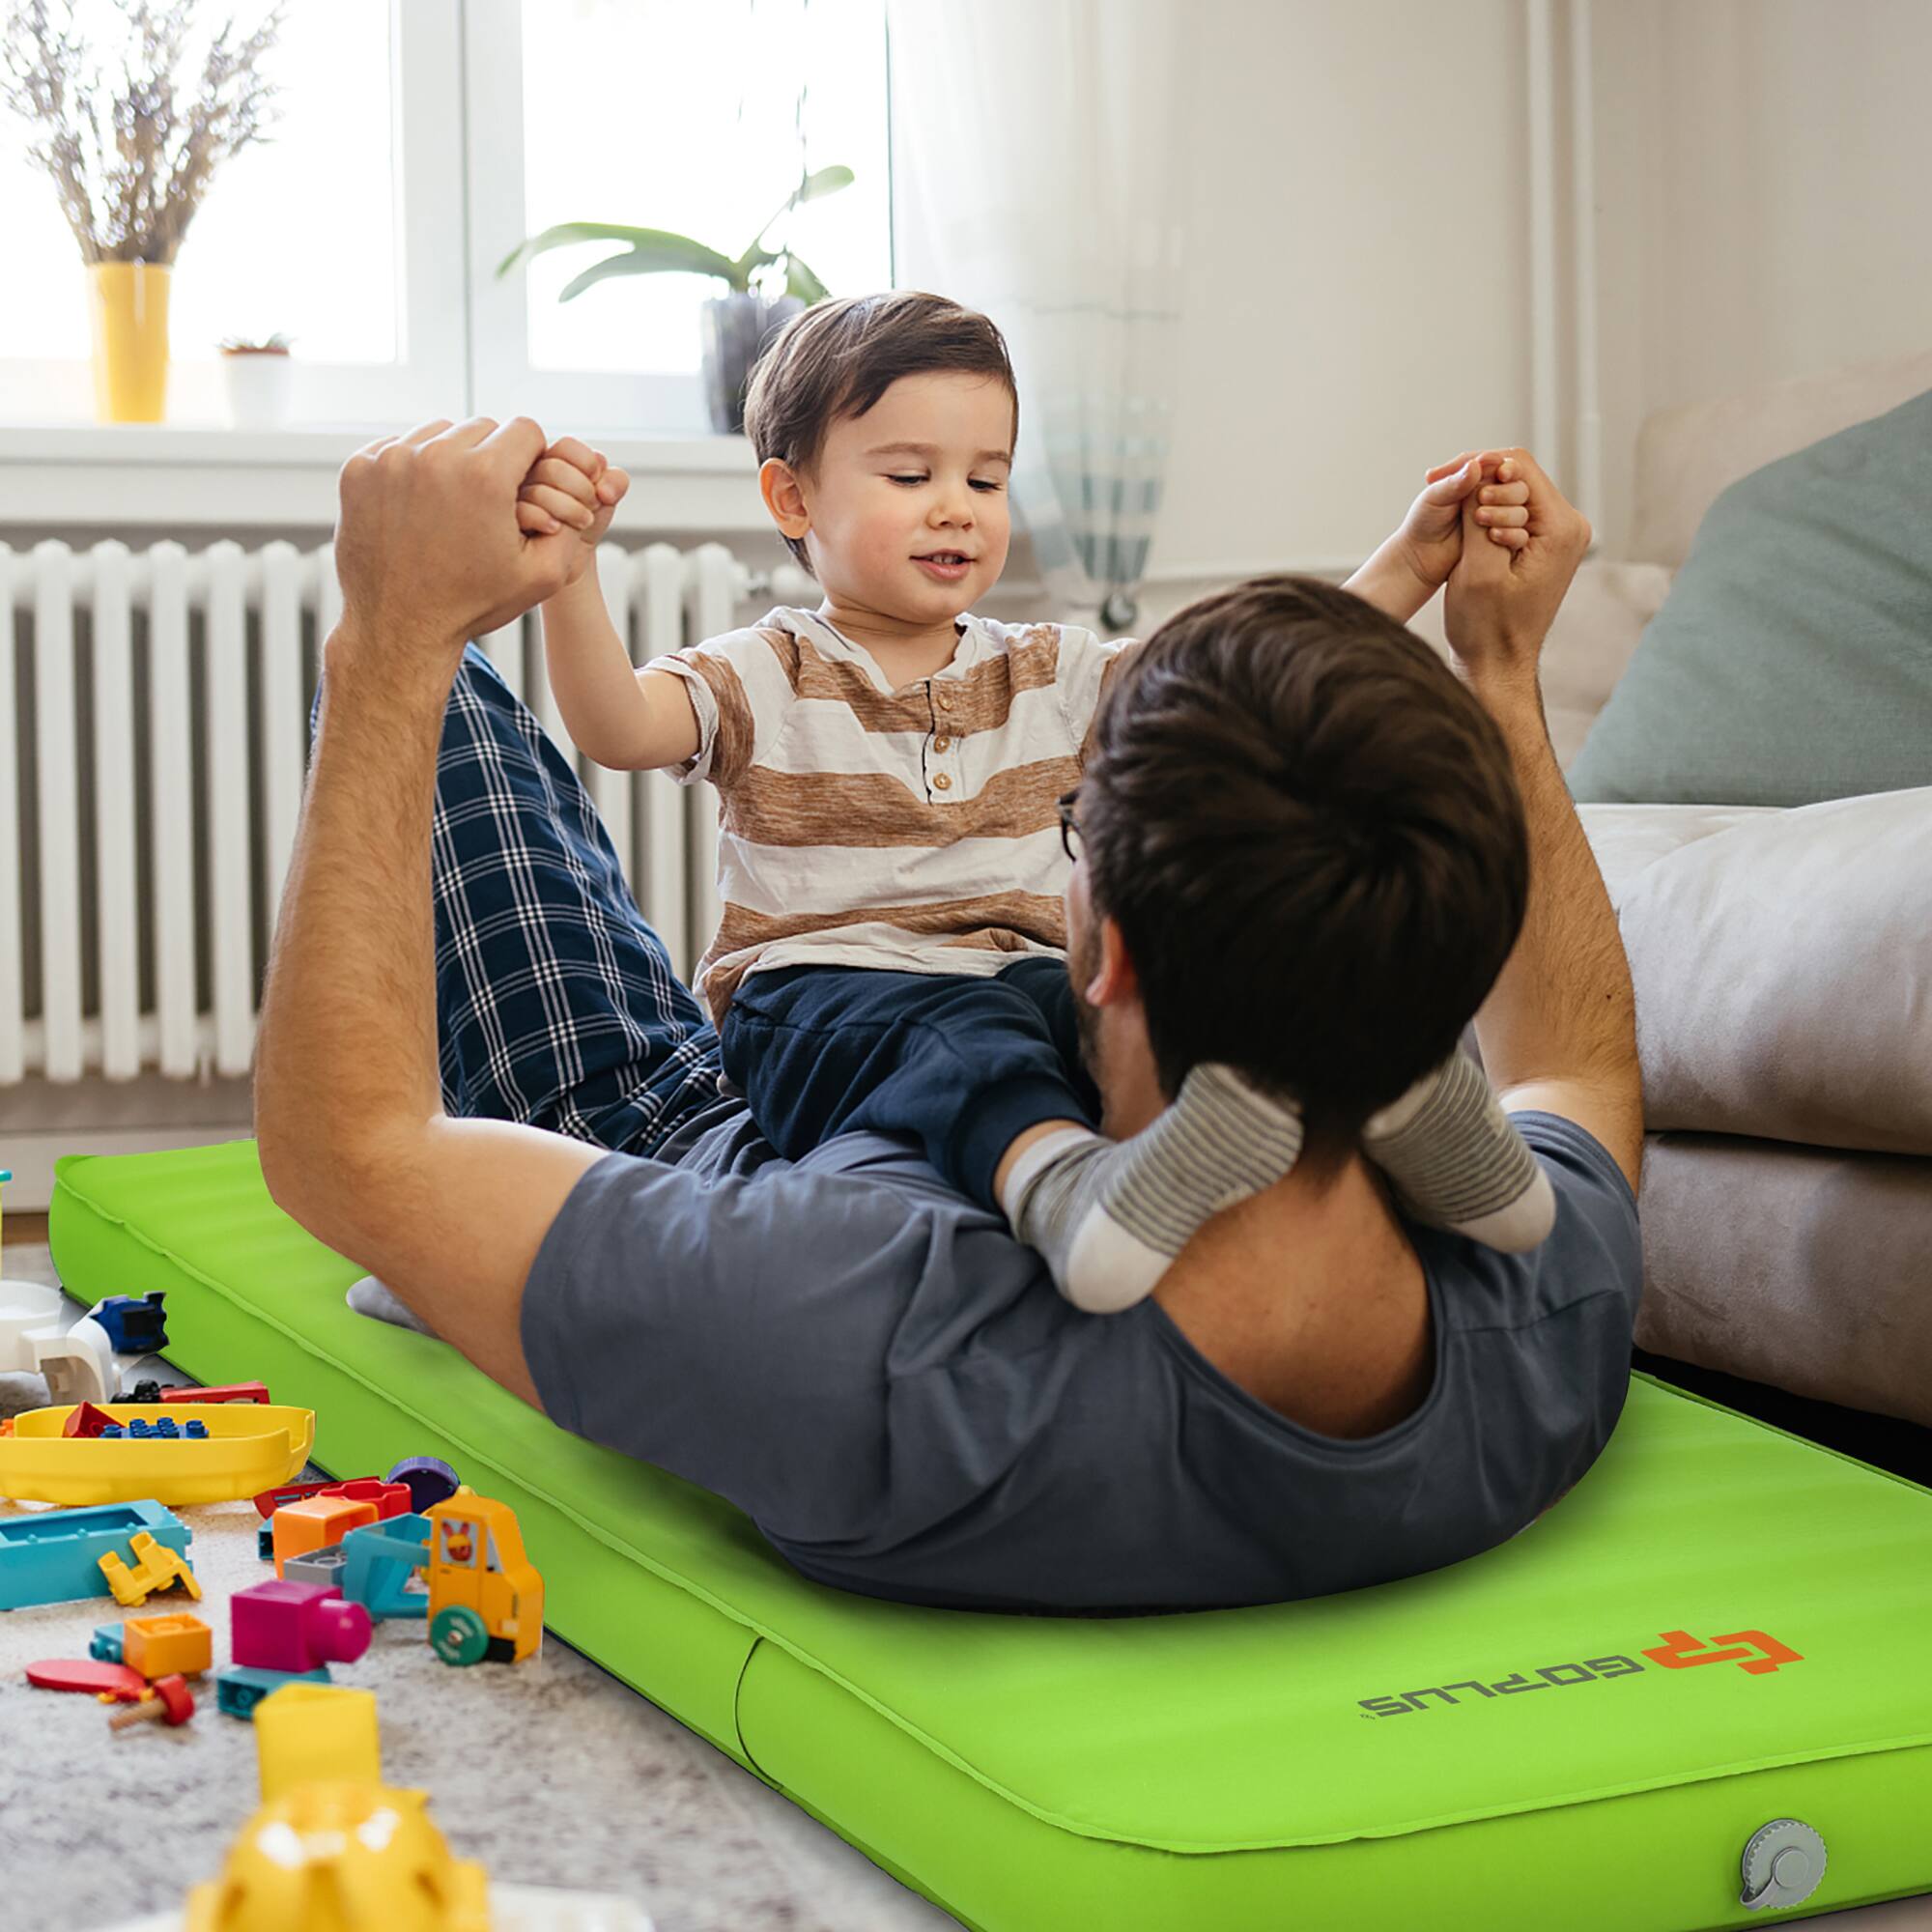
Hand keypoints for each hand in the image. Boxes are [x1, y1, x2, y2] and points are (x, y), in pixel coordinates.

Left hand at [333, 416, 575, 668]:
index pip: (525, 430)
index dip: (532, 459)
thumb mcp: (543, 576)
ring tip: (453, 505)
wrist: (398, 629)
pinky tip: (420, 507)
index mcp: (484, 477)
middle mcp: (434, 457)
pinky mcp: (359, 469)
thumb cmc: (472, 604)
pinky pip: (400, 446)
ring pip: (439, 432)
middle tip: (487, 502)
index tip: (522, 487)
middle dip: (492, 458)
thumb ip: (571, 524)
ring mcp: (390, 459)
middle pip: (482, 427)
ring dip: (452, 459)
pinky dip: (414, 468)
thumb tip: (576, 483)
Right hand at [516, 437, 630, 590]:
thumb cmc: (579, 530)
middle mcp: (526, 474)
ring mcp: (510, 497)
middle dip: (582, 489)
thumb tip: (605, 487)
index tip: (601, 488)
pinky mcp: (502, 521)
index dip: (588, 463)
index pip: (567, 447)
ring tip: (582, 523)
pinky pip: (521, 512)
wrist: (563, 569)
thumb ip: (614, 483)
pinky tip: (555, 529)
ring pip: (536, 491)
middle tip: (592, 507)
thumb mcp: (603, 505)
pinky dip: (543, 519)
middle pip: (553, 468)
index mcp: (549, 460)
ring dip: (568, 508)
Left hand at [1396, 450, 1531, 593]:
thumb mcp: (1435, 497)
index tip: (1500, 472)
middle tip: (1482, 496)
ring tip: (1478, 516)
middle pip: (1518, 487)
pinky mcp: (1503, 543)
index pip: (1502, 468)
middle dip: (1505, 491)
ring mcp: (1500, 520)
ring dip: (1505, 513)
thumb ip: (1455, 482)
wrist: (1419, 556)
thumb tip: (1476, 465)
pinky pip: (1519, 537)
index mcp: (1479, 479)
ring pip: (1520, 511)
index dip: (1503, 468)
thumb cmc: (1423, 521)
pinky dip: (1510, 534)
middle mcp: (1494, 497)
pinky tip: (1492, 535)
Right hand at [1441, 446, 1591, 694]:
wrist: (1497, 664)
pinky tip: (1470, 532)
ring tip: (1462, 528)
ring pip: (1516, 491)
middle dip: (1479, 483)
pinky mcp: (1546, 545)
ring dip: (1482, 501)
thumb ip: (1479, 516)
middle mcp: (1569, 526)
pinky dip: (1489, 515)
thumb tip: (1477, 471)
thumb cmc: (1487, 629)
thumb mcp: (1476, 569)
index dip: (1476, 465)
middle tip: (1444, 501)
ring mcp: (1560, 535)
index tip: (1439, 479)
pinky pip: (1517, 511)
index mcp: (1561, 529)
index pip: (1518, 467)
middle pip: (1520, 474)